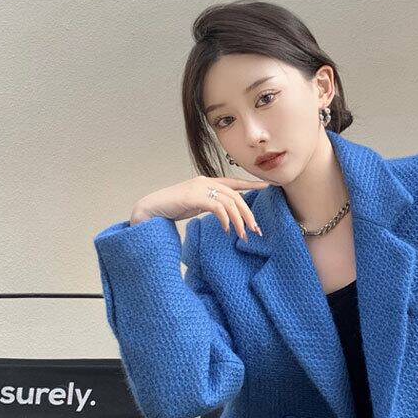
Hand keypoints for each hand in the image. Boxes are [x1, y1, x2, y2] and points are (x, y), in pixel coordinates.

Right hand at [130, 176, 271, 238]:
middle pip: (236, 196)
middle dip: (248, 214)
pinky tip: (227, 230)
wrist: (150, 208)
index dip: (251, 184)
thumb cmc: (172, 208)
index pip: (234, 182)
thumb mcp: (196, 205)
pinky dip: (225, 219)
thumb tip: (225, 215)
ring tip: (243, 235)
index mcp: (207, 182)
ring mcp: (199, 188)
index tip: (267, 186)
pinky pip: (217, 208)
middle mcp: (205, 182)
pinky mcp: (194, 197)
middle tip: (256, 230)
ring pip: (229, 203)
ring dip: (239, 221)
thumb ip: (210, 205)